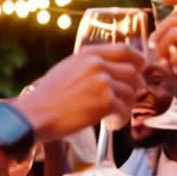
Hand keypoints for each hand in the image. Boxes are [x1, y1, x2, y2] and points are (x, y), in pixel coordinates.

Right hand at [12, 43, 143, 141]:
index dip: (138, 60)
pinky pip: (124, 111)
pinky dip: (120, 120)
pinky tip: (111, 125)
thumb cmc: (46, 98)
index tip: (142, 68)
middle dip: (137, 87)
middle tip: (132, 98)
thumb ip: (87, 67)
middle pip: (133, 72)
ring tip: (115, 116)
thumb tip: (108, 73)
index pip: (124, 50)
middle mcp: (97, 64)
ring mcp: (103, 82)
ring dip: (126, 107)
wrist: (34, 115)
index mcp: (87, 54)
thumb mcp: (66, 70)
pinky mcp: (105, 102)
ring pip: (131, 93)